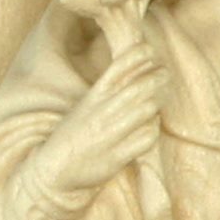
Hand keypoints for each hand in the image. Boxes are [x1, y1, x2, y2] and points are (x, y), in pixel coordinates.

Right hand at [33, 43, 167, 196]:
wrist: (54, 170)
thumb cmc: (74, 135)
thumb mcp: (85, 106)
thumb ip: (107, 90)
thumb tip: (135, 69)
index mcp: (93, 98)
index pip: (117, 69)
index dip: (136, 56)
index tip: (150, 50)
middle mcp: (103, 113)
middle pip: (137, 88)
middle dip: (156, 77)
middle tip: (165, 73)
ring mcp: (110, 135)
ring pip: (146, 110)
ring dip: (156, 103)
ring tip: (159, 99)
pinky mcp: (117, 157)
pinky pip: (147, 138)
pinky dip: (153, 130)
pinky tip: (151, 127)